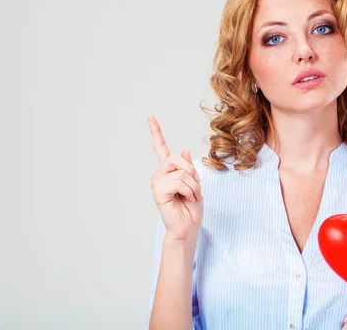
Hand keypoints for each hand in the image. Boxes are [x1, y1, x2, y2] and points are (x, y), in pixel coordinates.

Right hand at [147, 115, 203, 241]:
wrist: (188, 228)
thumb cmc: (191, 208)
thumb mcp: (195, 183)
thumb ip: (189, 167)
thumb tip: (185, 150)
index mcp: (168, 170)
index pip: (160, 147)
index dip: (155, 131)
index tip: (150, 117)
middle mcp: (160, 174)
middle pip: (177, 158)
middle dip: (192, 172)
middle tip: (196, 188)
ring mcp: (157, 182)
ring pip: (181, 171)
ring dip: (193, 185)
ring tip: (192, 196)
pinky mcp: (158, 191)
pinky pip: (179, 181)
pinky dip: (189, 191)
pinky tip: (187, 199)